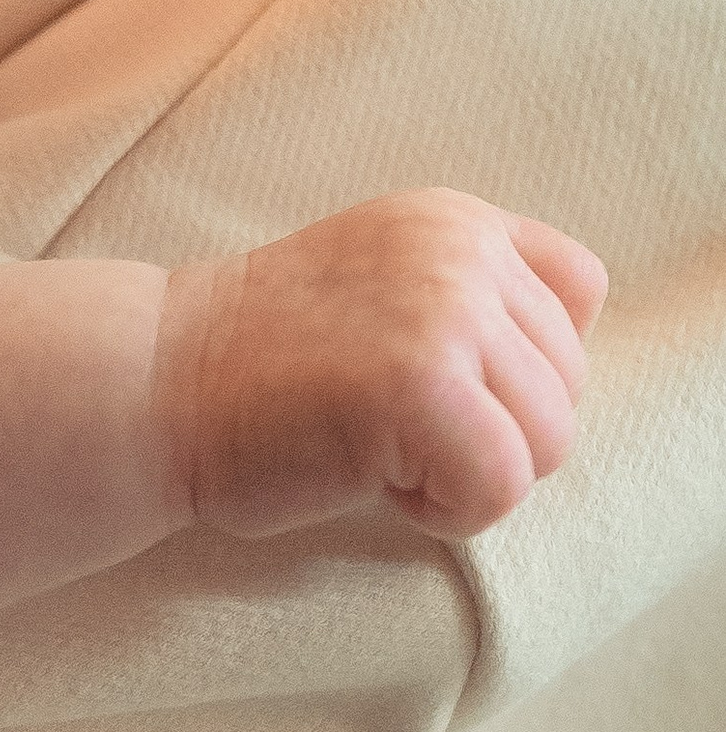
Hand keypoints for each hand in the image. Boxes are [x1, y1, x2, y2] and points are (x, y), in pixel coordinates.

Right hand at [160, 189, 608, 542]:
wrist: (151, 382)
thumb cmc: (258, 364)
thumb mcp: (379, 283)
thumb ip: (467, 297)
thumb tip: (555, 375)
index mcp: (453, 220)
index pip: (578, 294)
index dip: (520, 366)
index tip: (435, 383)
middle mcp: (460, 252)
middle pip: (567, 385)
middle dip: (492, 430)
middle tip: (387, 426)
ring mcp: (446, 313)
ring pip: (548, 441)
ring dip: (468, 474)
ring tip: (379, 450)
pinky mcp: (426, 386)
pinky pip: (501, 487)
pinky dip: (447, 511)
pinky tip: (376, 480)